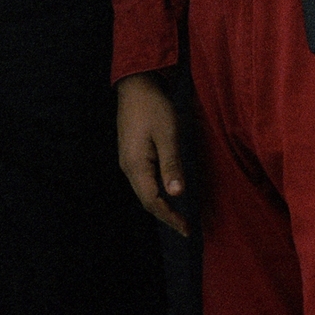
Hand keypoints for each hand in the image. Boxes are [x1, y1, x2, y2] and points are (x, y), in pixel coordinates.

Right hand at [115, 73, 188, 235]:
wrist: (136, 85)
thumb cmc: (153, 107)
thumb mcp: (167, 134)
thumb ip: (171, 164)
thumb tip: (177, 194)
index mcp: (136, 165)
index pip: (152, 201)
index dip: (170, 217)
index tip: (187, 229)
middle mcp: (128, 166)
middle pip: (146, 200)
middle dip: (165, 215)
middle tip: (186, 227)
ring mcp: (128, 160)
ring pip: (144, 191)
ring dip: (161, 205)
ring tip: (178, 215)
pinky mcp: (132, 153)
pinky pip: (143, 181)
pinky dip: (156, 192)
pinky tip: (167, 192)